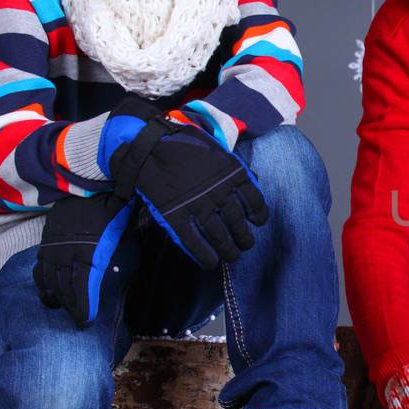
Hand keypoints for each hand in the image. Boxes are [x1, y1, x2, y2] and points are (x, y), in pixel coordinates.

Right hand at [32, 192, 134, 327]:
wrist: (91, 181)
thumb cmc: (115, 209)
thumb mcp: (124, 234)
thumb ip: (119, 257)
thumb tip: (117, 278)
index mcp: (88, 252)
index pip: (82, 289)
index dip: (83, 308)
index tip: (85, 323)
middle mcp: (67, 252)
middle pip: (65, 289)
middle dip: (71, 308)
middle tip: (78, 320)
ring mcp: (54, 246)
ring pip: (49, 281)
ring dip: (55, 298)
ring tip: (61, 309)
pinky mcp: (47, 241)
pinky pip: (40, 268)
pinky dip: (43, 283)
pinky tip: (47, 292)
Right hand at [105, 98, 268, 269]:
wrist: (150, 146)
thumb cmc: (186, 146)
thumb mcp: (218, 151)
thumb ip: (234, 169)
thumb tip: (253, 182)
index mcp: (232, 175)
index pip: (255, 202)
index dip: (259, 216)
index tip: (257, 223)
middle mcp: (219, 192)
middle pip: (238, 223)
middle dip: (244, 238)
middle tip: (245, 245)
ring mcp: (197, 206)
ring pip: (219, 236)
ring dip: (228, 250)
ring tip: (231, 256)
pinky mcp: (176, 216)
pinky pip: (193, 242)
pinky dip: (204, 255)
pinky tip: (210, 263)